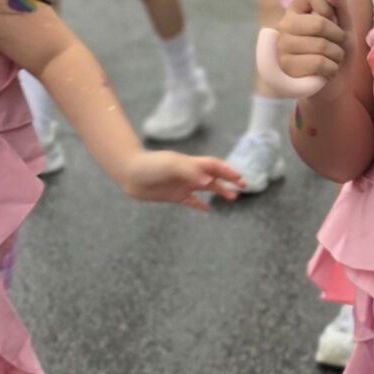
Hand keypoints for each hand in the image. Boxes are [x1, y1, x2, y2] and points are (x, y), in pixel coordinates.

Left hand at [119, 150, 243, 209]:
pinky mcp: (174, 196)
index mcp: (191, 164)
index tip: (239, 178)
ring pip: (206, 189)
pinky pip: (191, 201)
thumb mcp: (170, 165)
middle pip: (214, 177)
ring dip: (220, 191)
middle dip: (229, 180)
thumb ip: (190, 172)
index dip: (227, 171)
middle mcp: (190, 174)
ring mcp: (183, 185)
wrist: (130, 174)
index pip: (214, 166)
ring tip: (233, 198)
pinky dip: (200, 205)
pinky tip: (208, 209)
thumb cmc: (150, 166)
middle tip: (243, 187)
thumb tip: (208, 182)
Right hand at [277, 0, 351, 95]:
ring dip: (336, 55)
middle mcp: (284, 26)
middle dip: (337, 37)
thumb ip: (339, 3)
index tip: (332, 20)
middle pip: (319, 23)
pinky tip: (326, 72)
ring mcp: (283, 46)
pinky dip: (332, 69)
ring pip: (321, 45)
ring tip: (332, 60)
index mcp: (296, 11)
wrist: (333, 84)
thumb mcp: (344, 25)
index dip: (328, 6)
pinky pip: (319, 63)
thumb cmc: (337, 51)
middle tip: (336, 46)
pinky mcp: (286, 67)